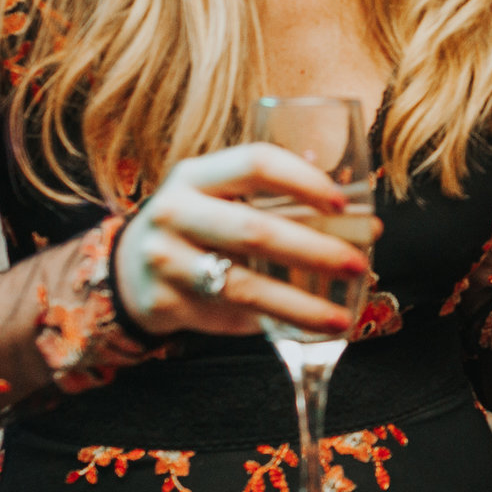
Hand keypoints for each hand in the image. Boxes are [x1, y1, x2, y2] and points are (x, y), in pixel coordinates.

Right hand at [113, 145, 378, 338]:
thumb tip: (361, 213)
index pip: (255, 163)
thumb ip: (278, 196)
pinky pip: (229, 315)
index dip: (302, 179)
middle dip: (314, 250)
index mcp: (197, 175)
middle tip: (358, 264)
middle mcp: (174, 211)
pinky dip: (272, 322)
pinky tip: (306, 328)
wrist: (130, 268)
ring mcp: (164, 259)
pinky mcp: (165, 302)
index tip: (343, 202)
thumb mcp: (223, 196)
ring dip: (299, 304)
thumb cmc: (200, 225)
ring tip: (341, 317)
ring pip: (242, 286)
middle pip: (253, 230)